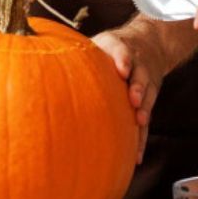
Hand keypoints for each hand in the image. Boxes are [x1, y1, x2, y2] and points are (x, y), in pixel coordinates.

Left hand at [91, 24, 175, 163]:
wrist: (150, 43)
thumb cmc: (114, 48)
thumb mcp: (102, 41)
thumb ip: (81, 50)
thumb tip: (47, 55)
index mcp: (121, 49)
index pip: (123, 52)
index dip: (123, 60)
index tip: (123, 70)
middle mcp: (137, 66)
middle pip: (140, 76)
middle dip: (138, 87)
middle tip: (133, 99)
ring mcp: (146, 83)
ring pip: (148, 96)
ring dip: (144, 109)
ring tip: (139, 122)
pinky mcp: (149, 100)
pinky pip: (147, 120)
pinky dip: (142, 138)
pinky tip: (136, 156)